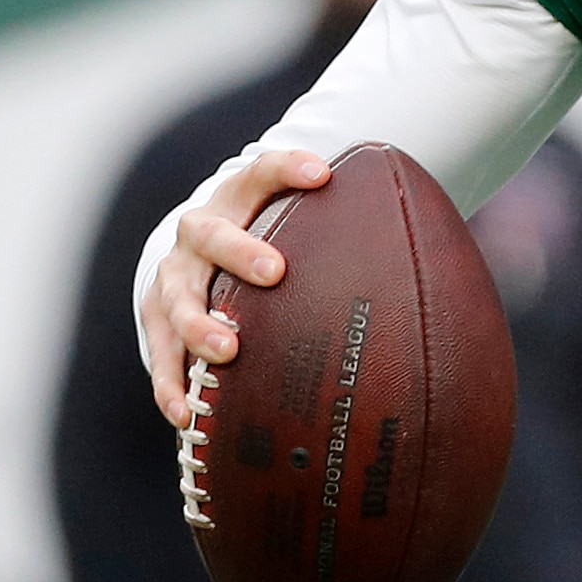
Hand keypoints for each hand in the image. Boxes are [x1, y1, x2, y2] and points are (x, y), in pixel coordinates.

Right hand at [139, 148, 330, 423]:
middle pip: (212, 235)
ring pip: (177, 298)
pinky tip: (188, 412)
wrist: (199, 249)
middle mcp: (198, 234)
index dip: (288, 169)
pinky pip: (161, 354)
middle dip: (241, 253)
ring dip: (199, 325)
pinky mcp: (156, 318)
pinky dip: (171, 384)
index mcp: (236, 200)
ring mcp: (172, 277)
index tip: (322, 174)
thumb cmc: (264, 235)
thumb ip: (341, 220)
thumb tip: (425, 243)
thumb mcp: (293, 218)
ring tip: (228, 351)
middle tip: (276, 272)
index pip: (262, 173)